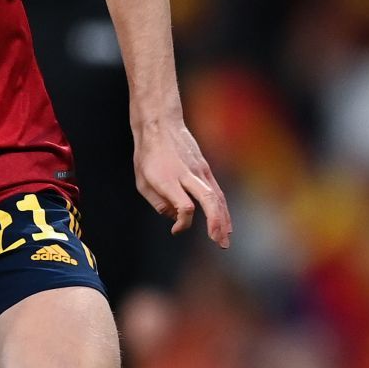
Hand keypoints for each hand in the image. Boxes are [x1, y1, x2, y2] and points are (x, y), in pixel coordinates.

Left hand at [135, 121, 231, 247]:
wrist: (160, 125)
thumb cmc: (148, 155)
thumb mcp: (142, 181)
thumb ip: (158, 203)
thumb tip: (175, 218)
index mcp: (168, 179)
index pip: (184, 206)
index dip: (183, 222)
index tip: (175, 230)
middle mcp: (187, 175)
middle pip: (208, 200)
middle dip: (215, 223)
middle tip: (218, 242)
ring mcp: (199, 170)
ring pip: (217, 197)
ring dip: (224, 219)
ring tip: (225, 240)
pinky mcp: (205, 168)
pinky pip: (217, 191)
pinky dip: (223, 209)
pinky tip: (226, 223)